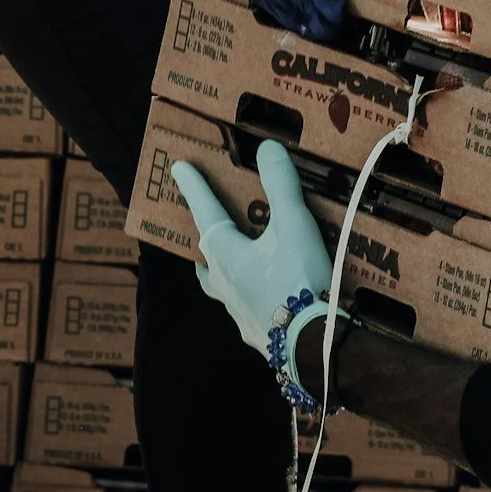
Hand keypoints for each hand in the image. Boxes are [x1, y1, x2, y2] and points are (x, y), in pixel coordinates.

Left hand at [170, 143, 332, 353]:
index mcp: (226, 254)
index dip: (194, 187)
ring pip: (218, 285)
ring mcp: (236, 311)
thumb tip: (268, 147)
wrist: (312, 344)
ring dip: (219, 270)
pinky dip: (248, 296)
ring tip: (230, 264)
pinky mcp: (254, 332)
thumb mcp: (294, 226)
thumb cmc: (299, 280)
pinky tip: (262, 298)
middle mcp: (222, 283)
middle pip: (206, 254)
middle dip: (206, 236)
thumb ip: (281, 185)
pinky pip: (243, 308)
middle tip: (208, 224)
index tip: (178, 168)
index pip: (205, 211)